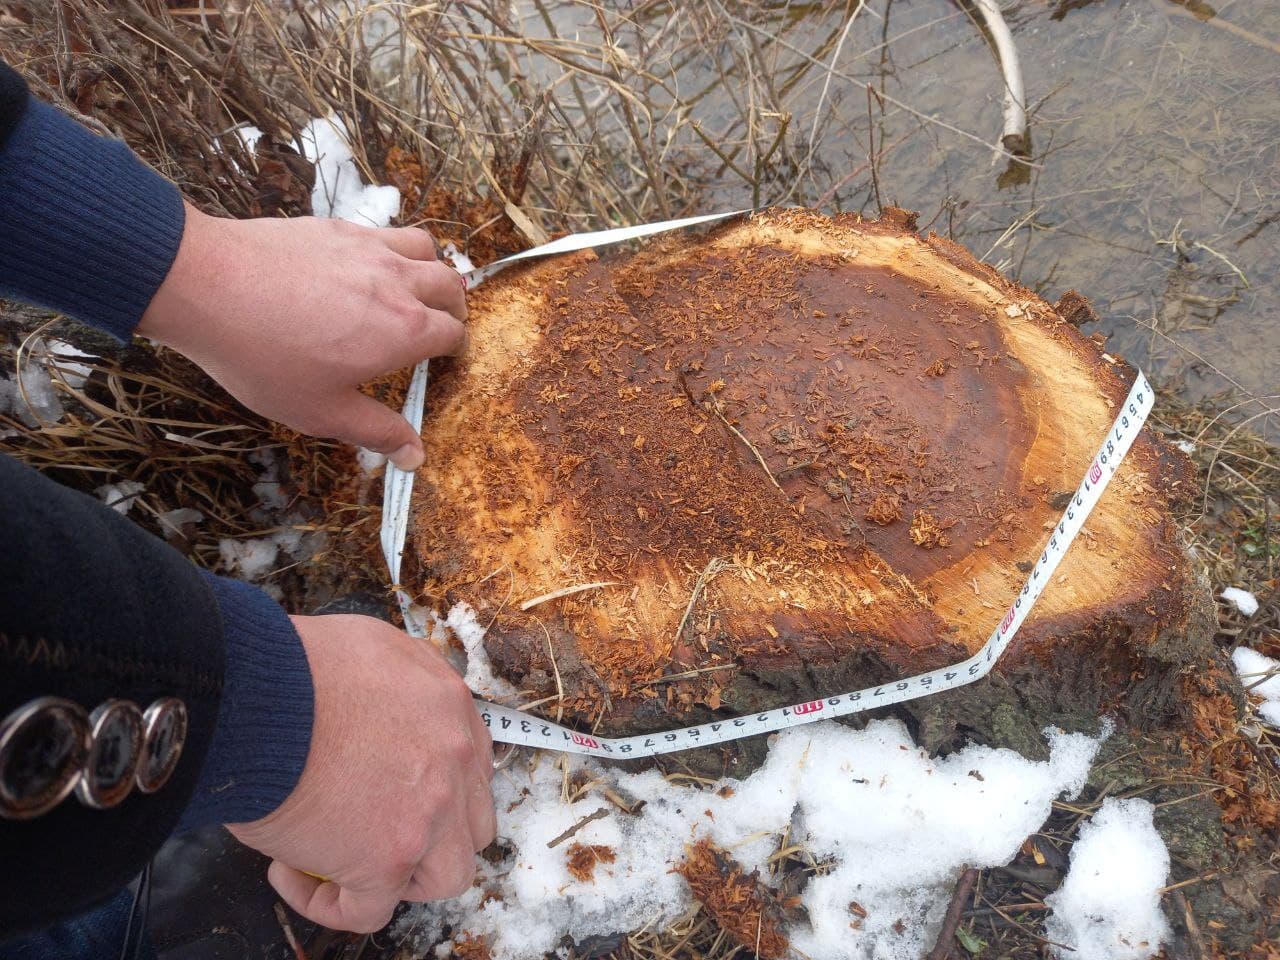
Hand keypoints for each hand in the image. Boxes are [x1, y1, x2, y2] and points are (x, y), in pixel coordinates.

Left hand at [139, 204, 466, 469]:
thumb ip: (376, 432)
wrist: (207, 286)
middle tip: (442, 324)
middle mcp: (398, 282)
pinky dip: (391, 248)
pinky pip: (382, 231)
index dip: (455, 349)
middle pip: (450, 284)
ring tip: (416, 287)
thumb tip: (416, 456)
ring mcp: (368, 248)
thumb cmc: (265, 357)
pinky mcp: (336, 227)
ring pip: (423, 247)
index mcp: (406, 331)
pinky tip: (365, 267)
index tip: (444, 360)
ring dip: (430, 267)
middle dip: (454, 306)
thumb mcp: (322, 411)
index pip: (453, 334)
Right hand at [228, 614, 495, 931]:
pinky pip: (370, 911)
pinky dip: (330, 904)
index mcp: (450, 707)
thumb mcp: (370, 645)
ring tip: (348, 861)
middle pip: (471, 821)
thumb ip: (397, 680)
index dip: (437, 787)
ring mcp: (428, 814)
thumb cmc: (292, 666)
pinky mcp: (387, 859)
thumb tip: (381, 703)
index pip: (471, 765)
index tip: (394, 793)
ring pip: (446, 874)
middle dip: (431, 834)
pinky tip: (290, 873)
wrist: (254, 693)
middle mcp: (454, 760)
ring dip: (401, 876)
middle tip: (377, 828)